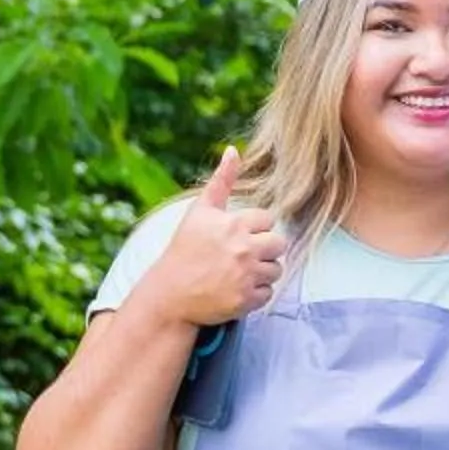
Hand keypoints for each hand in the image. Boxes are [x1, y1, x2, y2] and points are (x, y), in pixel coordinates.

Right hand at [142, 147, 289, 327]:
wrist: (169, 294)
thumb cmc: (185, 249)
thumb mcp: (200, 211)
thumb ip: (222, 180)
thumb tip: (234, 150)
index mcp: (235, 224)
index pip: (269, 220)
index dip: (254, 229)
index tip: (235, 237)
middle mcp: (243, 249)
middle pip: (279, 244)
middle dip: (264, 250)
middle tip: (240, 256)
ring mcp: (246, 275)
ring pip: (276, 270)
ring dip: (261, 272)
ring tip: (236, 273)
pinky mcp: (247, 300)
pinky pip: (268, 293)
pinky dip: (255, 294)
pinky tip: (234, 289)